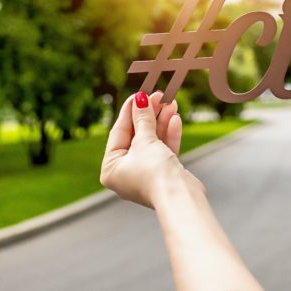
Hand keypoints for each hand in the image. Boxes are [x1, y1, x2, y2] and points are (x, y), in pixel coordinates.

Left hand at [101, 90, 203, 207]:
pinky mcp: (164, 173)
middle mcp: (126, 172)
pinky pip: (164, 149)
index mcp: (111, 169)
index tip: (139, 94)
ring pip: (153, 141)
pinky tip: (175, 118)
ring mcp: (146, 173)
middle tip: (158, 95)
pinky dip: (169, 134)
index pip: (119, 132)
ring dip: (162, 121)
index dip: (129, 111)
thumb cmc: (155, 174)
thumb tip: (140, 100)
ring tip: (170, 103)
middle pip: (137, 135)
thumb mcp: (144, 141)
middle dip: (149, 114)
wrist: (180, 197)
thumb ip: (142, 119)